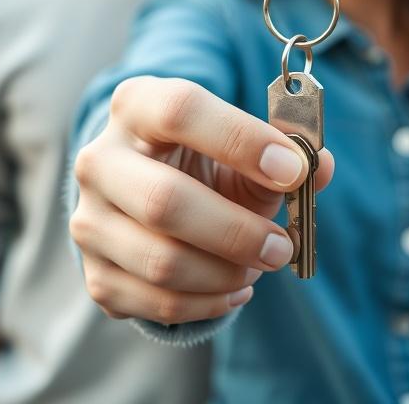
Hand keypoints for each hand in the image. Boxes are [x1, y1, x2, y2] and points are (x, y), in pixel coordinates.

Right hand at [70, 76, 334, 324]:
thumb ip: (284, 152)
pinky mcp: (96, 273)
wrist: (148, 193)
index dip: (241, 140)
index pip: (181, 111)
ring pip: (161, 262)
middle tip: (284, 246)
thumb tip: (319, 167)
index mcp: (137, 105)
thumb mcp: (242, 146)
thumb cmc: (205, 161)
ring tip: (261, 265)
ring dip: (227, 273)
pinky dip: (210, 302)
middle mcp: (99, 159)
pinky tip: (235, 286)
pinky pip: (157, 302)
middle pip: (164, 201)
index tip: (292, 170)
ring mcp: (89, 220)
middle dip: (237, 231)